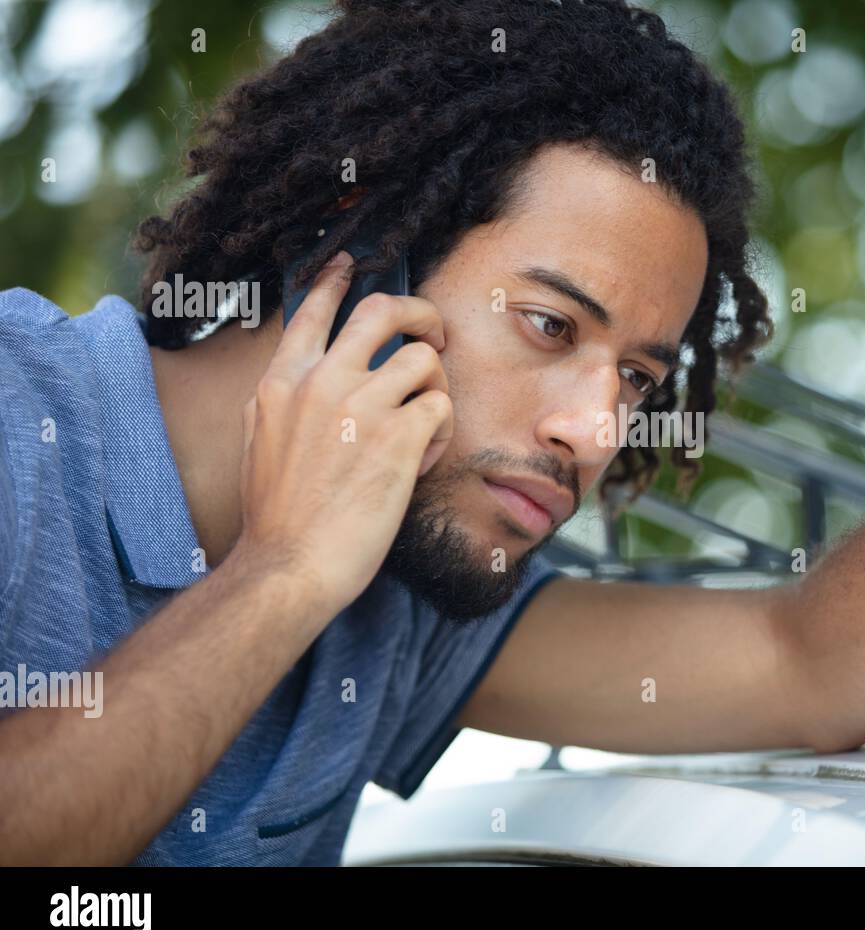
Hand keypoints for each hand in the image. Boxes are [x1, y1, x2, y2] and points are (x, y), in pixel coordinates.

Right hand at [234, 251, 452, 608]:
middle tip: (435, 336)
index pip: (313, 312)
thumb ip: (280, 403)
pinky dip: (440, 434)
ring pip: (424, 359)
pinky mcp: (398, 436)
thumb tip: (296, 377)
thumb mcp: (260, 443)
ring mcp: (360, 406)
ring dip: (435, 390)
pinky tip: (420, 462)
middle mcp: (321, 382)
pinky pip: (440, 407)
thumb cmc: (278, 520)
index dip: (336, 282)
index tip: (350, 265)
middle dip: (421, 314)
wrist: (289, 566)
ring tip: (423, 429)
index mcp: (281, 383)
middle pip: (384, 311)